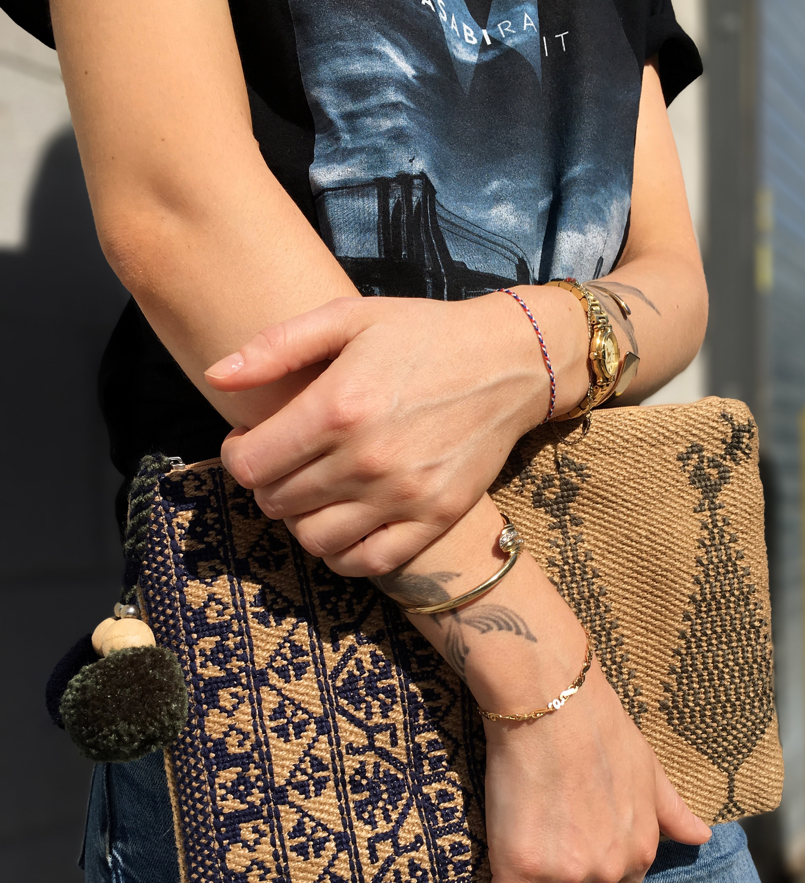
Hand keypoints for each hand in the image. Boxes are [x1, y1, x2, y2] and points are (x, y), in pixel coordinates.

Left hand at [204, 289, 585, 575]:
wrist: (510, 363)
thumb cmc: (424, 334)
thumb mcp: (348, 319)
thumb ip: (276, 347)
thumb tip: (216, 376)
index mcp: (337, 407)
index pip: (249, 464)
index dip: (238, 454)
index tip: (254, 440)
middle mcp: (367, 459)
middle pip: (276, 502)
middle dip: (269, 482)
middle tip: (288, 461)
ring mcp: (403, 496)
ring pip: (313, 539)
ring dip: (301, 519)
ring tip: (314, 491)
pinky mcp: (433, 519)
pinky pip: (365, 563)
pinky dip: (341, 553)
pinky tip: (344, 523)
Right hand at [479, 663, 711, 882]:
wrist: (550, 701)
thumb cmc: (598, 726)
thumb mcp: (647, 768)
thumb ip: (671, 810)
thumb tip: (702, 837)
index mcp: (639, 852)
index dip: (583, 881)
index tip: (562, 858)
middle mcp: (606, 871)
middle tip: (533, 851)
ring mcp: (562, 872)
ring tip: (509, 859)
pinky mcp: (518, 867)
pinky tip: (489, 878)